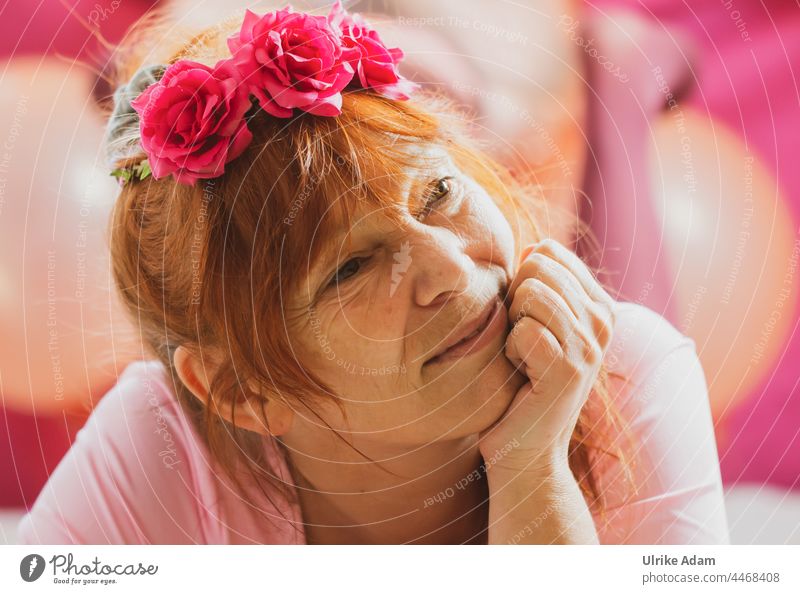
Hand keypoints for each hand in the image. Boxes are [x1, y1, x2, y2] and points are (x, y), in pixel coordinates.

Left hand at [478, 239, 615, 474]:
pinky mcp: (570, 371)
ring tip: (523, 357)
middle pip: (537, 269)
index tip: (527, 319)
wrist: (525, 446)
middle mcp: (603, 321)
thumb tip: (536, 247)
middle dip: (515, 302)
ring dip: (512, 327)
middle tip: (522, 341)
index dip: (521, 280)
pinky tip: (522, 375)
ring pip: (530, 296)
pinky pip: (523, 332)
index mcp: (598, 304)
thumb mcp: (536, 325)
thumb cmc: (522, 381)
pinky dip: (509, 352)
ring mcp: (591, 346)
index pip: (549, 252)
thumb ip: (540, 285)